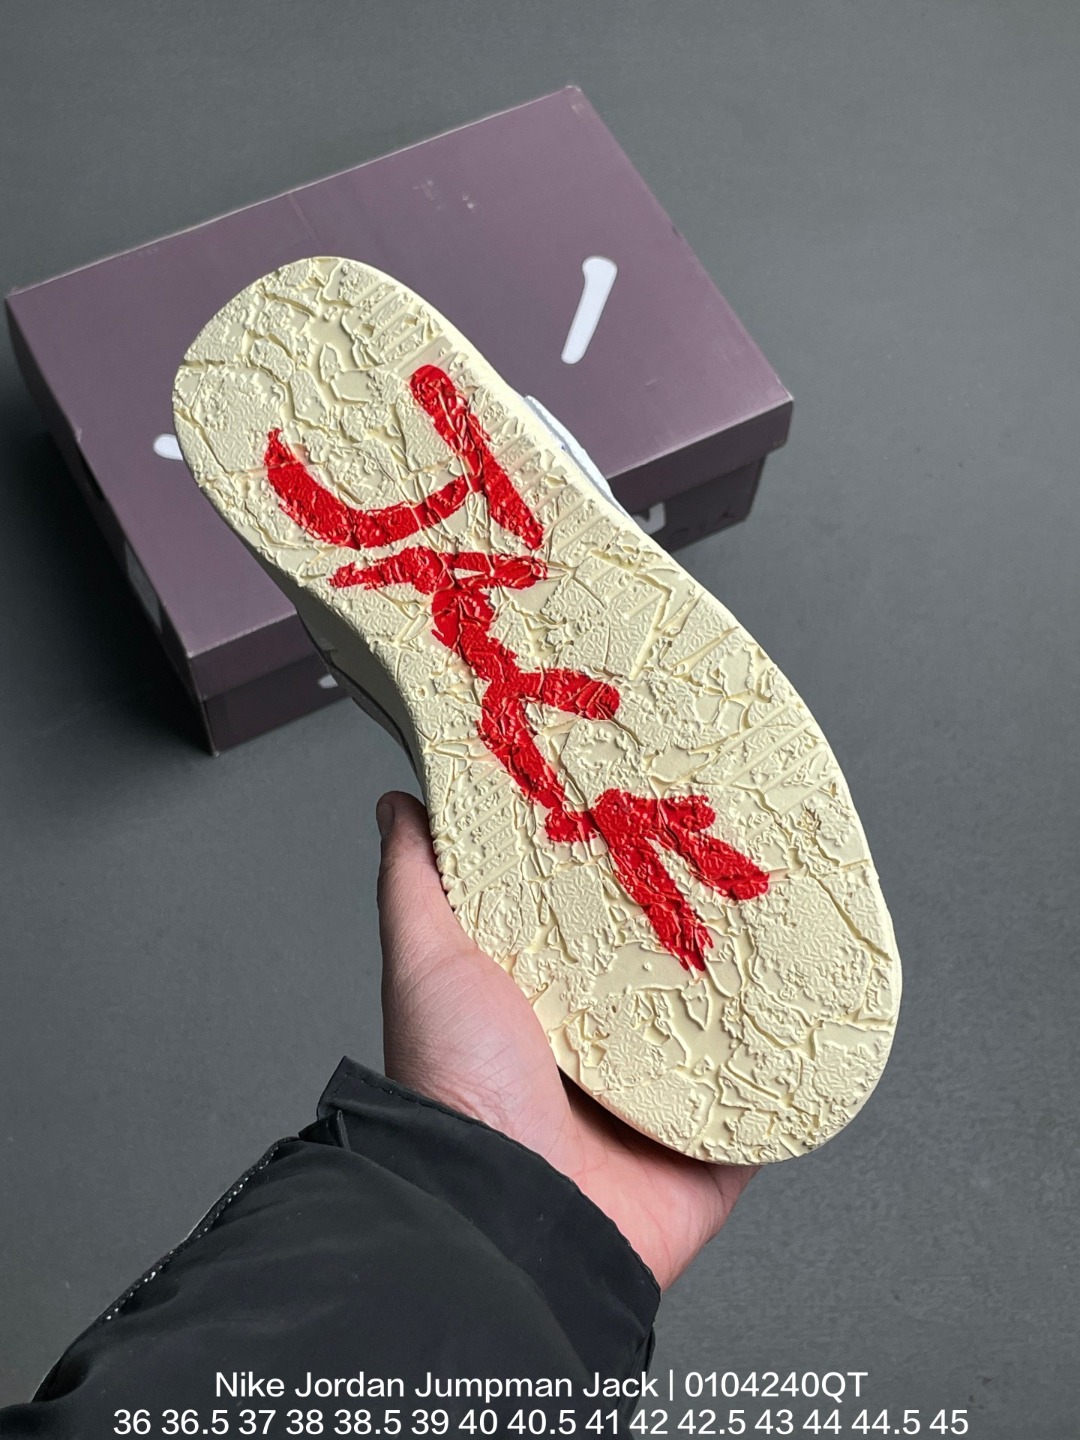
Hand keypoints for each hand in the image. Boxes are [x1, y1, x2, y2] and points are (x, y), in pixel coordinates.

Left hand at [376, 791, 755, 1289]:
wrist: (505, 1214)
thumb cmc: (456, 1087)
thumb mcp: (428, 962)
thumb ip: (417, 883)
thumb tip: (399, 803)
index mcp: (540, 1006)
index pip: (591, 926)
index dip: (620, 873)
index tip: (652, 814)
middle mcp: (599, 1053)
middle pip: (664, 973)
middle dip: (698, 925)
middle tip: (736, 861)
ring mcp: (658, 1103)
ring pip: (723, 1029)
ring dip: (754, 988)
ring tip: (792, 921)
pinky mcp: (709, 1150)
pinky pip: (768, 1102)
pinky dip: (795, 1068)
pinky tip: (818, 1013)